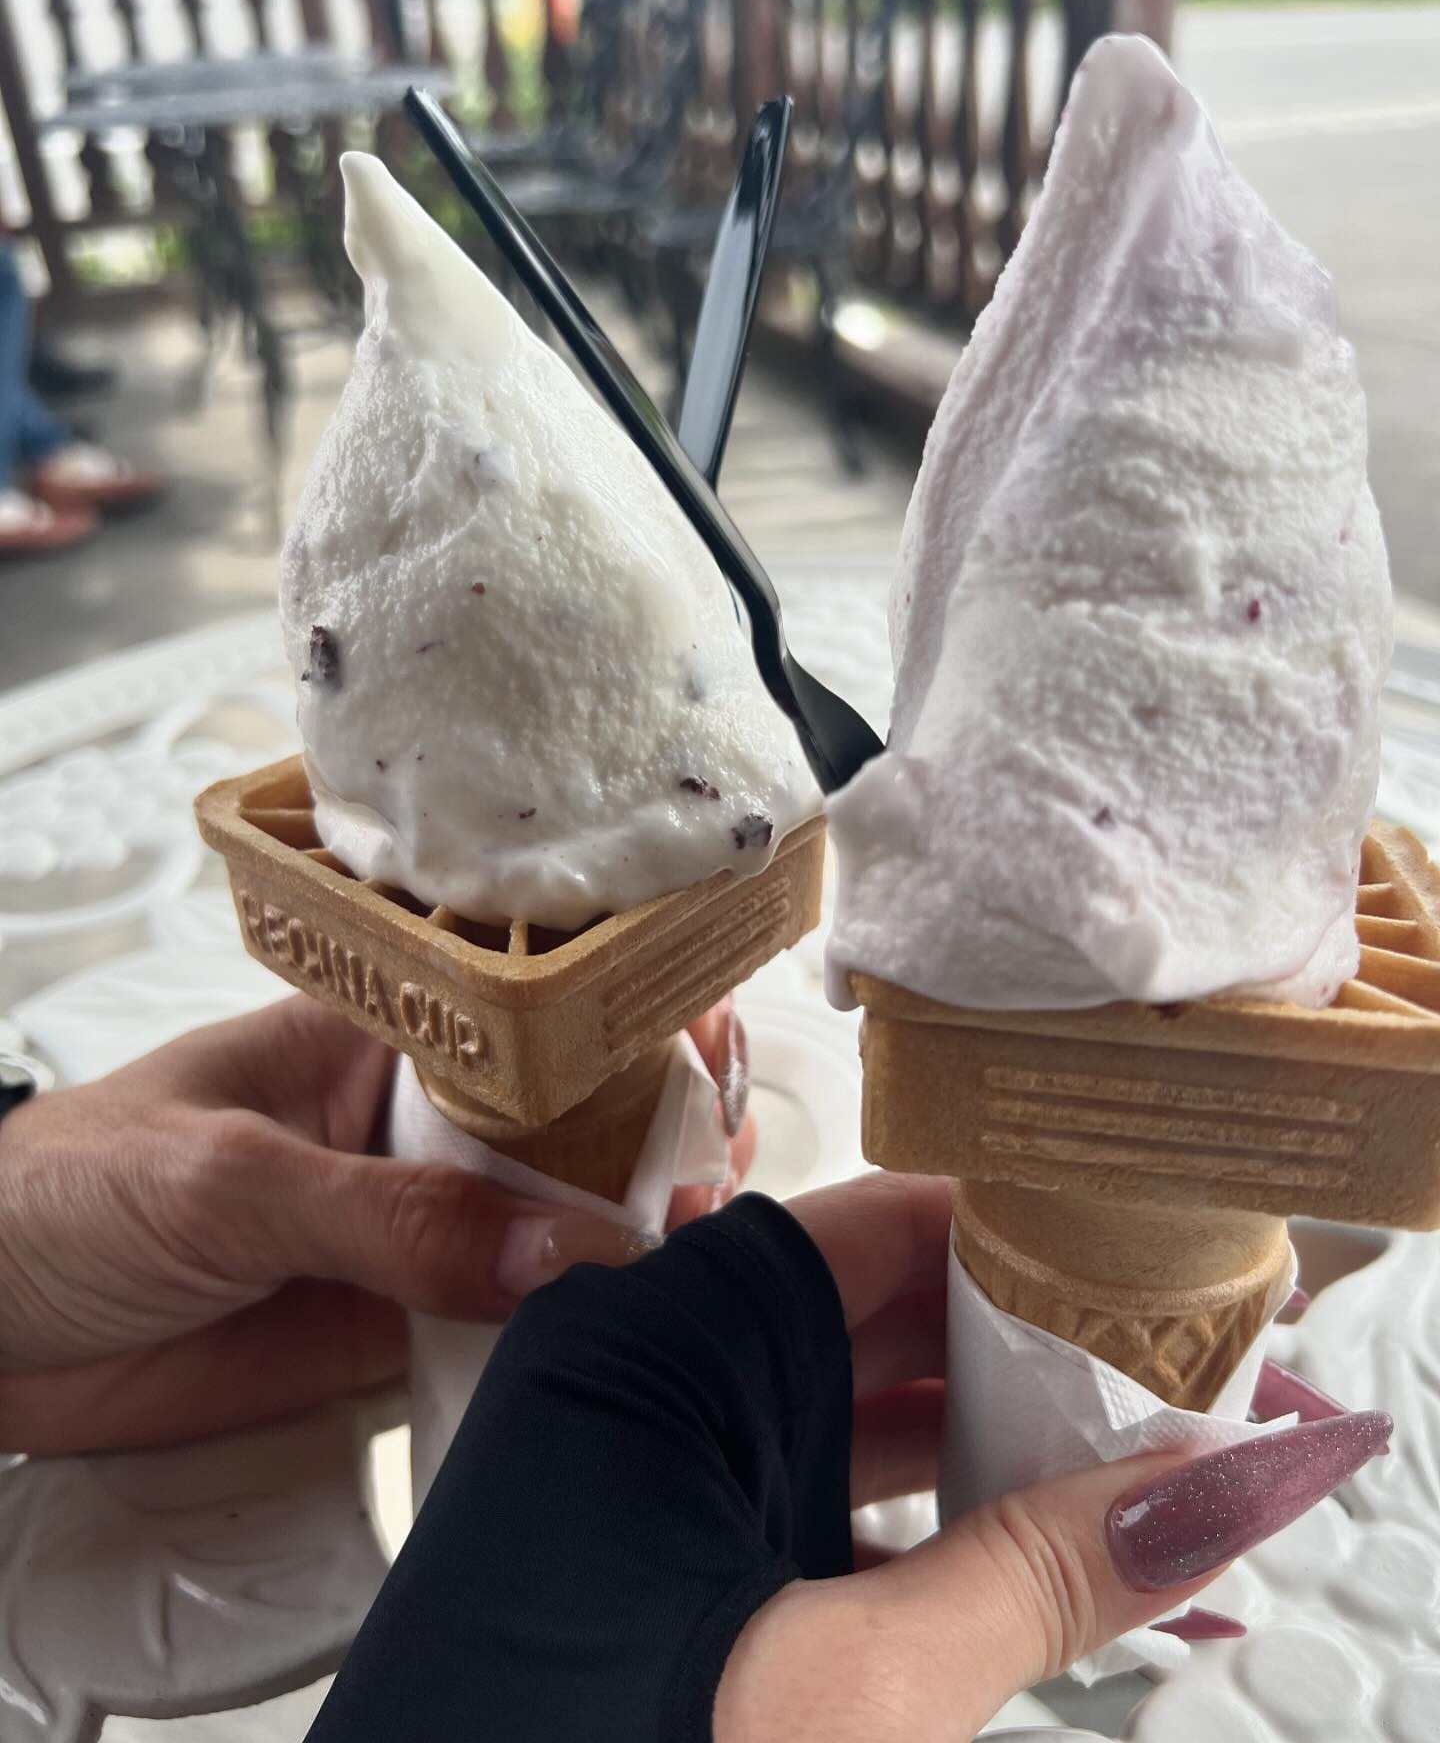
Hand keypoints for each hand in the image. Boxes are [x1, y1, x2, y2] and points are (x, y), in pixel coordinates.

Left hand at [0, 995, 750, 1455]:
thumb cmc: (56, 1194)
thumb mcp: (229, 1182)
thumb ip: (391, 1216)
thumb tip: (554, 1247)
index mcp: (376, 1038)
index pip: (528, 1016)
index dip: (625, 1026)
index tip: (704, 1058)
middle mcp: (409, 1127)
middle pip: (569, 1121)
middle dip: (655, 1135)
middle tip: (719, 1171)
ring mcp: (410, 1227)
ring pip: (553, 1223)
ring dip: (628, 1236)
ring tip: (697, 1246)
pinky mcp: (393, 1321)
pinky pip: (506, 1323)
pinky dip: (567, 1330)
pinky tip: (621, 1330)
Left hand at [714, 1174, 1390, 1740]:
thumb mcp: (845, 1694)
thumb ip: (1032, 1583)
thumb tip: (1222, 1491)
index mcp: (665, 1358)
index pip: (877, 1225)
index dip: (1027, 1234)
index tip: (1152, 1261)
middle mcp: (653, 1391)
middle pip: (879, 1318)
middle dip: (1038, 1349)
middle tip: (1181, 1376)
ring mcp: (659, 1480)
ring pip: (857, 1420)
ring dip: (997, 1447)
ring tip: (1145, 1466)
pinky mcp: (675, 1566)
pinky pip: (818, 1512)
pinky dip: (927, 1538)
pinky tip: (1042, 1572)